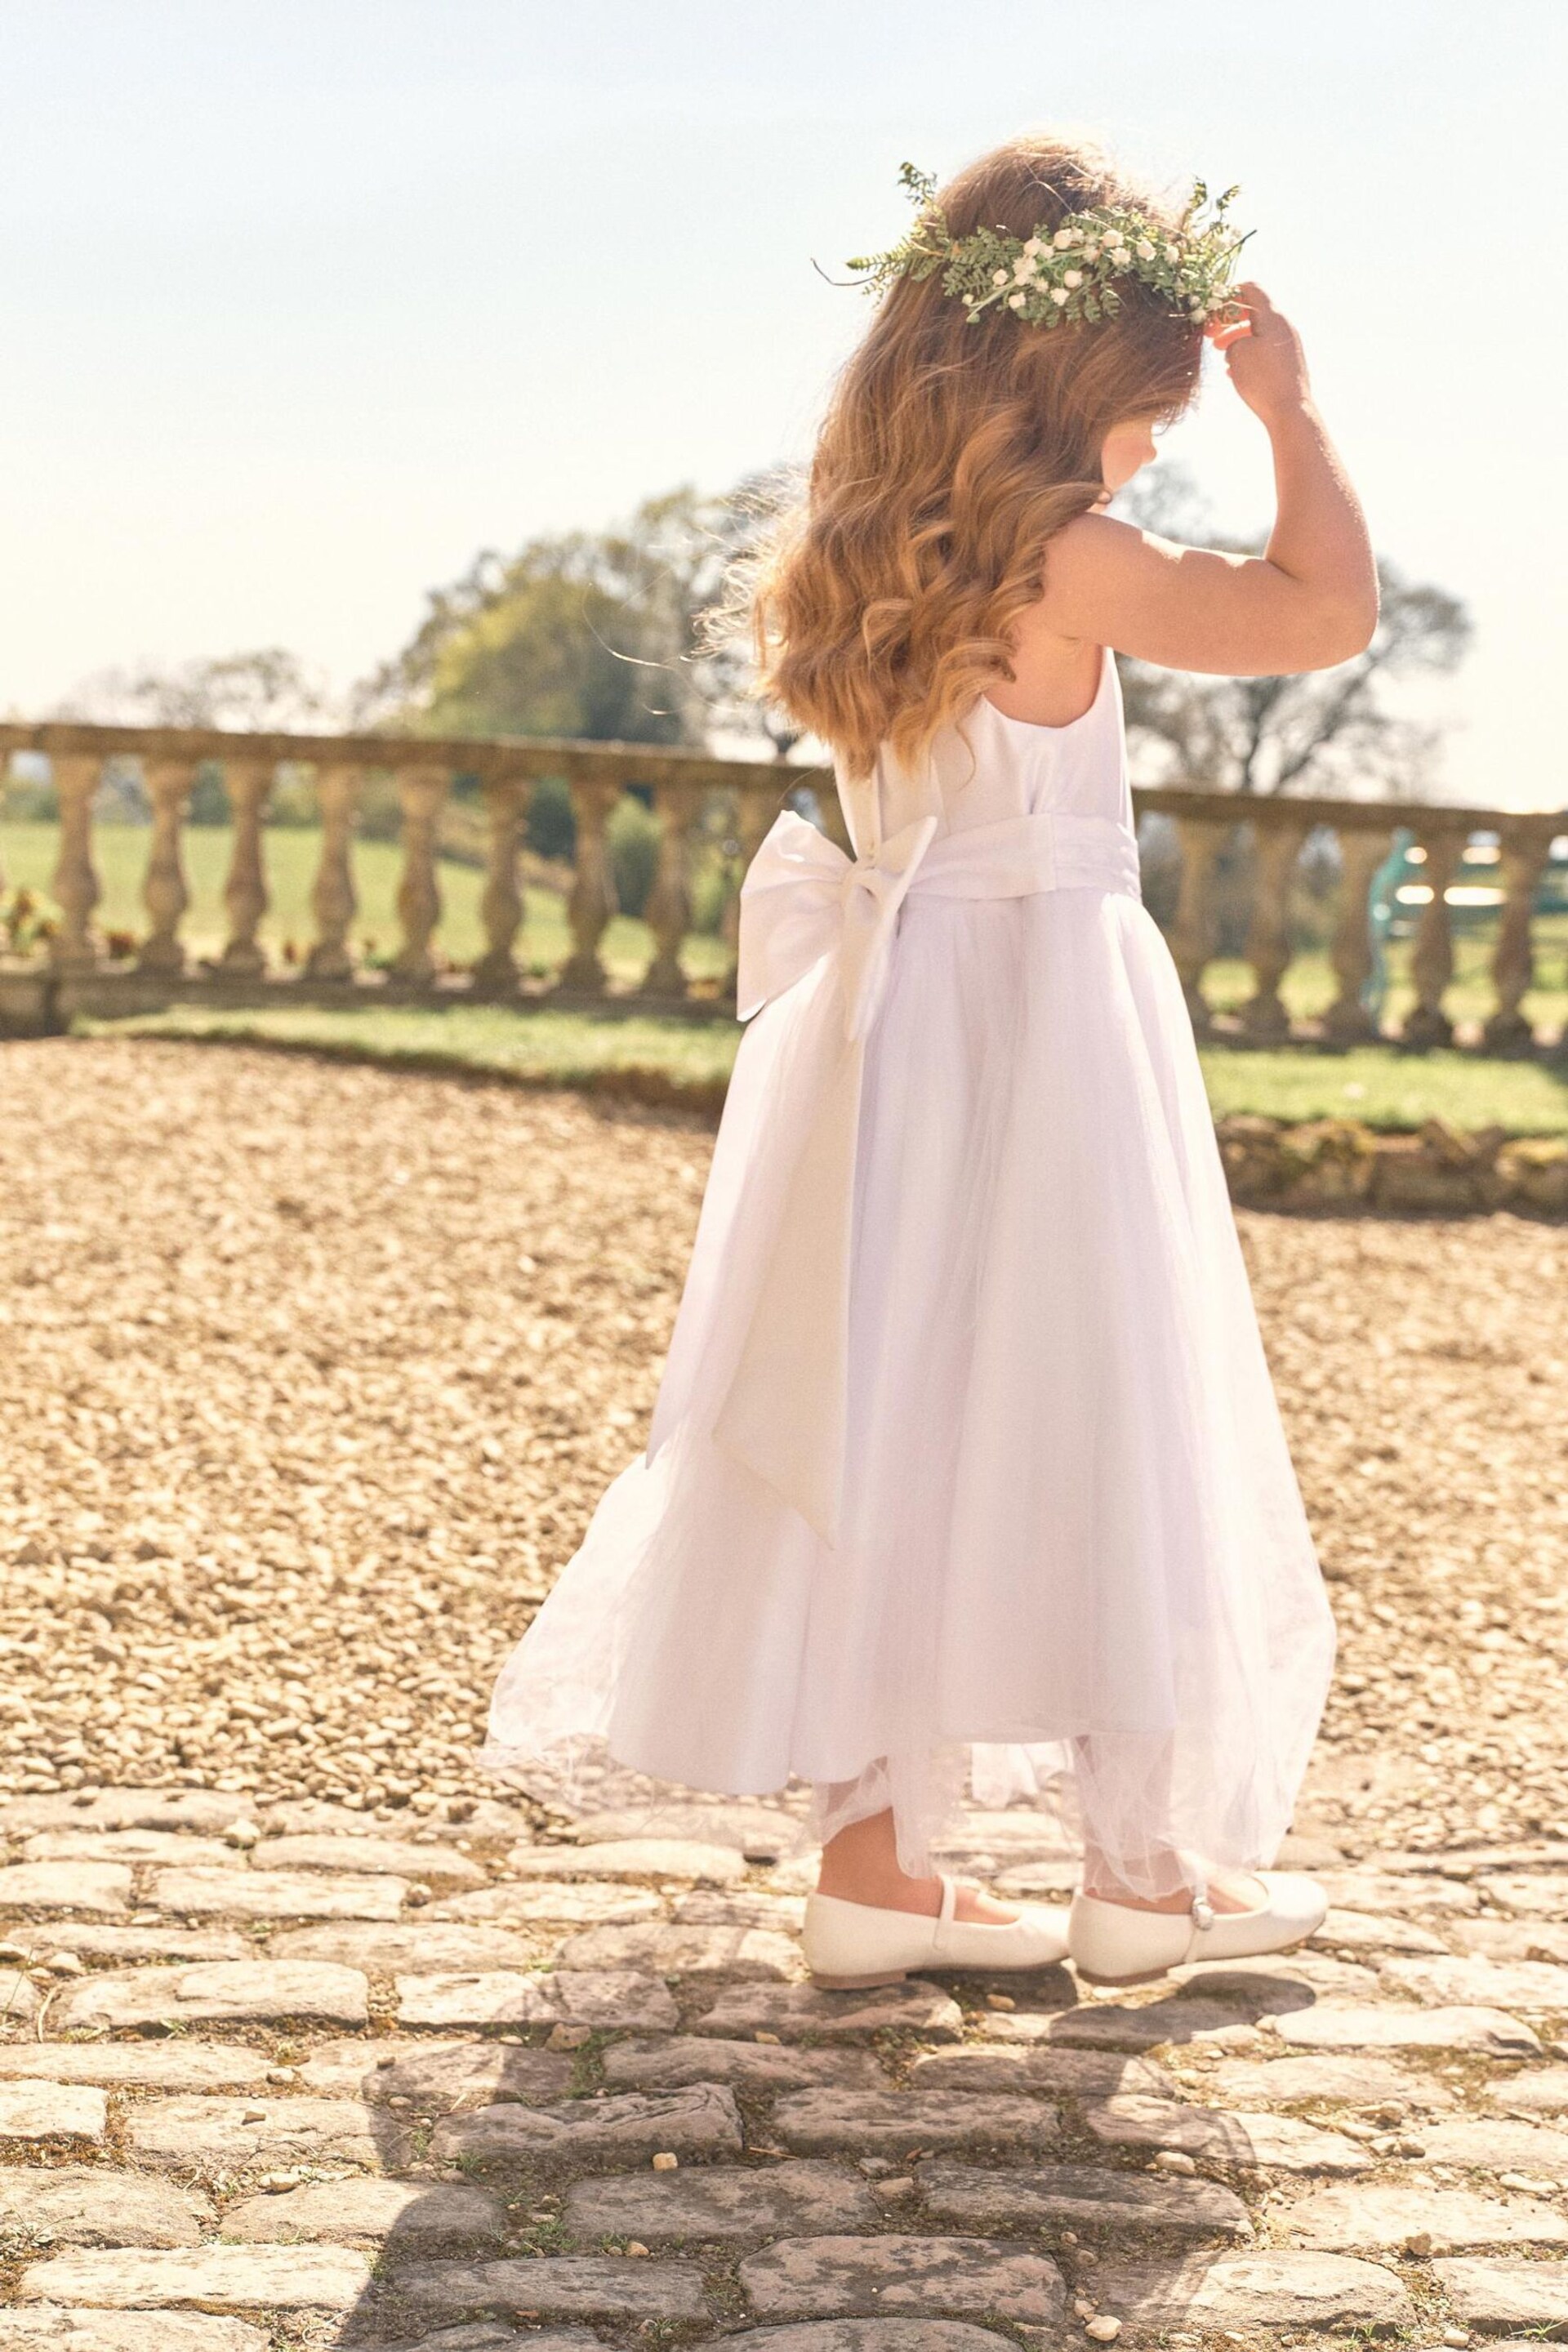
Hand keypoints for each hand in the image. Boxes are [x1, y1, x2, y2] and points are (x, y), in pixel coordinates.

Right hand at [1208, 281, 1312, 426]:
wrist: (1290, 411)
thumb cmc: (1262, 380)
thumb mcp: (1237, 353)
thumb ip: (1233, 340)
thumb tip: (1237, 344)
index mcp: (1272, 317)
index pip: (1252, 290)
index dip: (1230, 293)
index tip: (1213, 306)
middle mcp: (1284, 326)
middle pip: (1254, 312)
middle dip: (1229, 321)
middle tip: (1209, 333)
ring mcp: (1288, 345)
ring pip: (1258, 332)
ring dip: (1236, 338)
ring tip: (1219, 353)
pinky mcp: (1289, 363)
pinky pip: (1265, 349)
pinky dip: (1248, 352)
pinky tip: (1233, 369)